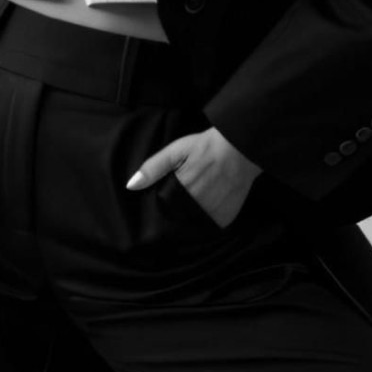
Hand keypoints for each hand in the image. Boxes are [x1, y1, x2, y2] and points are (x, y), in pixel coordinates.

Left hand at [125, 126, 263, 227]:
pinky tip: (209, 203)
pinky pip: (210, 225)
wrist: (240, 148)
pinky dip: (207, 218)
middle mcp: (196, 206)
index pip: (162, 210)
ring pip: (192, 224)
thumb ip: (153, 168)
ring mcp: (212, 214)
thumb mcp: (176, 150)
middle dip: (175, 212)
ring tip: (198, 197)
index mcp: (181, 190)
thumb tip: (131, 185)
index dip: (161, 206)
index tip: (163, 201)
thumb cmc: (206, 146)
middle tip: (186, 193)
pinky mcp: (225, 218)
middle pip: (176, 219)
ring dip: (190, 217)